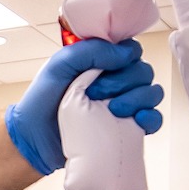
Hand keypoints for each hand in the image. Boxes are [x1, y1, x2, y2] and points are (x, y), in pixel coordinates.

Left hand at [4, 38, 164, 175]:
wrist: (35, 139)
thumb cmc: (42, 100)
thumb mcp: (59, 65)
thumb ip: (89, 50)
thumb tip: (125, 53)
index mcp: (102, 63)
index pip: (131, 50)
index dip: (126, 56)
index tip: (105, 68)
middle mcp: (116, 82)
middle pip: (143, 71)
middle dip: (125, 80)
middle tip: (96, 93)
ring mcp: (124, 105)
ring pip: (152, 93)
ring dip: (138, 98)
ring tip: (113, 110)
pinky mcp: (128, 129)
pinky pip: (154, 120)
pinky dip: (151, 118)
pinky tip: (137, 120)